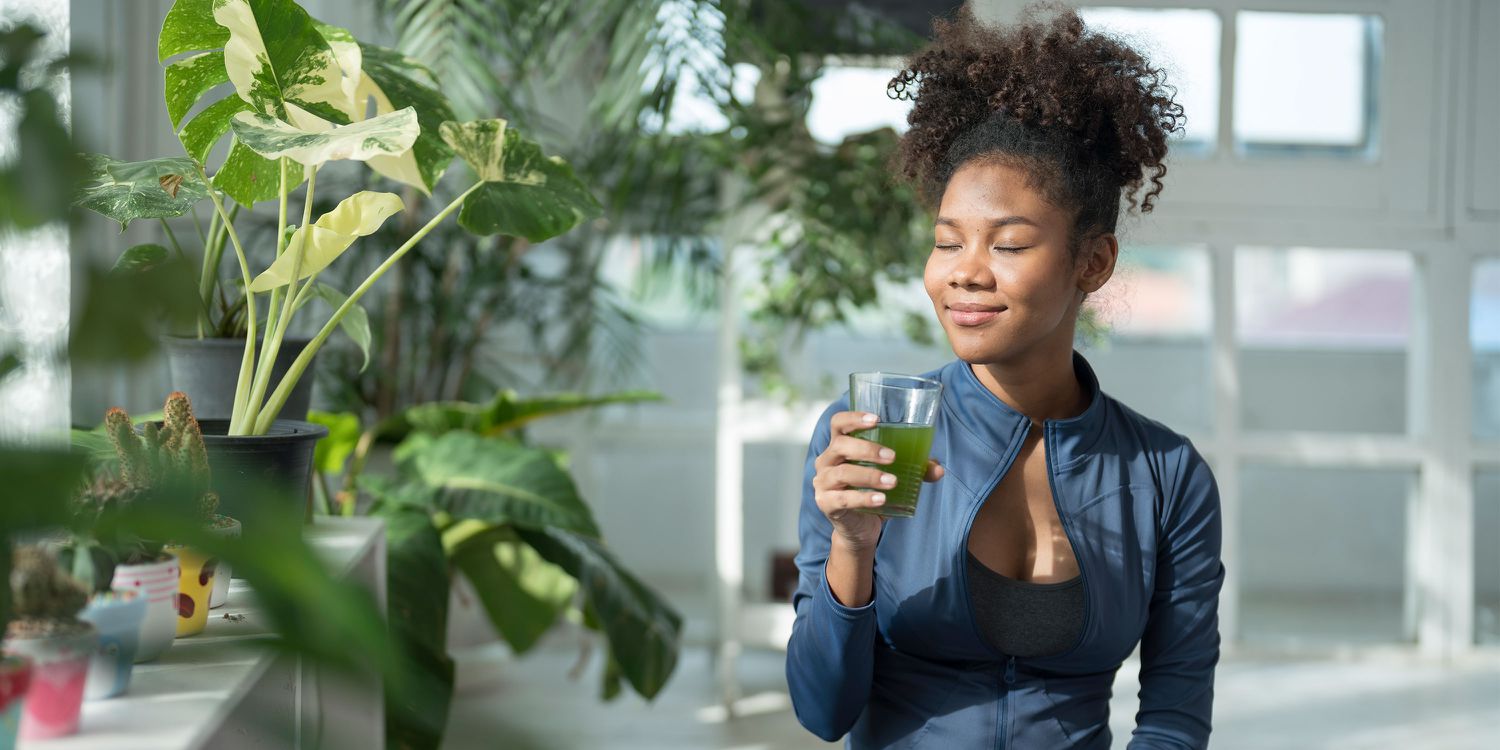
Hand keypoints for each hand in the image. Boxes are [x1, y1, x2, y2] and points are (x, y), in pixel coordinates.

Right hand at [812, 411, 944, 551]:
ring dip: (870, 475)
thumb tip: (939, 469)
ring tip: (893, 481)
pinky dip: (863, 498)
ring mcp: (823, 483)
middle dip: (867, 449)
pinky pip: (843, 498)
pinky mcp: (826, 503)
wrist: (860, 528)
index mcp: (839, 446)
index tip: (876, 419)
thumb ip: (916, 470)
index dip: (853, 418)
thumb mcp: (894, 476)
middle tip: (893, 456)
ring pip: (843, 473)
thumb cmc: (873, 492)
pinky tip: (881, 500)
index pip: (838, 423)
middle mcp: (826, 461)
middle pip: (840, 445)